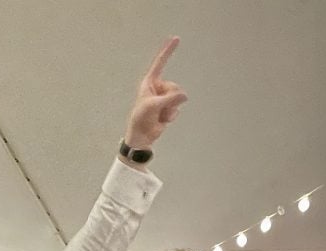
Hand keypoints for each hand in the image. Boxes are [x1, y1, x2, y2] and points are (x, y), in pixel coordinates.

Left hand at [122, 37, 186, 152]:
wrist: (142, 137)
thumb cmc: (141, 119)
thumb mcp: (154, 106)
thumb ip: (170, 99)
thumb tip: (185, 96)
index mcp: (149, 82)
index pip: (160, 63)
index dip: (168, 51)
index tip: (176, 38)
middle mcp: (157, 88)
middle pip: (174, 87)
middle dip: (170, 100)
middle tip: (159, 110)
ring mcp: (163, 98)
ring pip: (177, 99)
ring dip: (169, 110)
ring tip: (159, 116)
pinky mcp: (168, 108)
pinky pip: (177, 108)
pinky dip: (171, 116)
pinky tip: (162, 120)